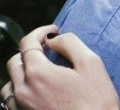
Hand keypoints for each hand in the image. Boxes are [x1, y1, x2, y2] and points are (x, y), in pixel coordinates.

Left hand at [2, 25, 119, 109]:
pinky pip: (11, 102)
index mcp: (38, 73)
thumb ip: (70, 44)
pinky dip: (20, 91)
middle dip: (31, 51)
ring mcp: (21, 106)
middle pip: (15, 62)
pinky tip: (35, 90)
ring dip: (22, 73)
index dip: (40, 32)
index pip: (28, 43)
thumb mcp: (91, 63)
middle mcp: (23, 89)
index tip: (53, 31)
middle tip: (50, 49)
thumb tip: (55, 40)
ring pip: (9, 83)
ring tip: (41, 71)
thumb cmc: (96, 99)